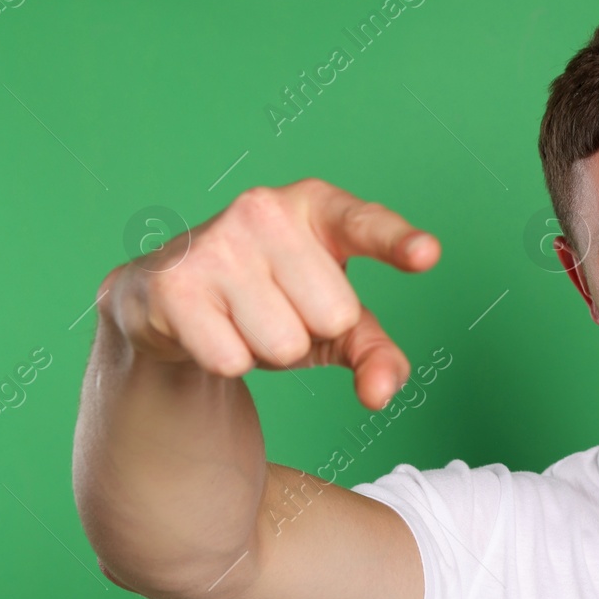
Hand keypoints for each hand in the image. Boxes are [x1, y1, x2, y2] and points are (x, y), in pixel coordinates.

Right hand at [100, 178, 439, 410]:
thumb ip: (375, 353)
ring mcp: (215, 242)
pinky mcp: (173, 284)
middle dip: (310, 330)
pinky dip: (228, 360)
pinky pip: (233, 360)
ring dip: (267, 349)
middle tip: (276, 308)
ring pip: (283, 345)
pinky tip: (209, 327)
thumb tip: (379, 392)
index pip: (365, 224)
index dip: (397, 242)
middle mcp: (264, 210)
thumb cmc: (272, 298)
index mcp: (317, 206)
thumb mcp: (337, 323)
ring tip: (243, 316)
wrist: (171, 297)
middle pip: (333, 316)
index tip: (427, 254)